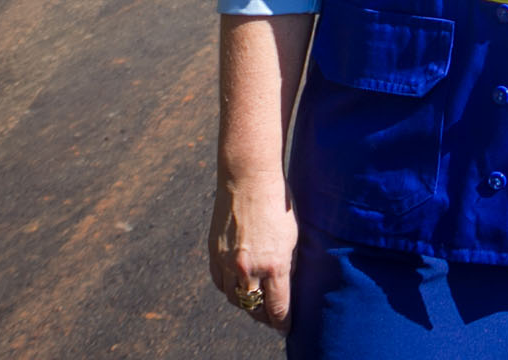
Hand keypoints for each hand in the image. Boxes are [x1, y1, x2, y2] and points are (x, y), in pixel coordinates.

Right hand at [208, 173, 299, 332]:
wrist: (248, 179)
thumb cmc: (278, 204)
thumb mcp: (293, 236)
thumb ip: (289, 264)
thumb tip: (286, 284)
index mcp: (274, 264)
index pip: (277, 306)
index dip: (282, 322)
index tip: (286, 328)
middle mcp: (248, 268)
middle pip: (254, 307)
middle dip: (264, 316)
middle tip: (271, 319)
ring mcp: (228, 262)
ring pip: (234, 298)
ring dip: (245, 304)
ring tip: (255, 305)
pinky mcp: (214, 254)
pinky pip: (220, 283)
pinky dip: (229, 289)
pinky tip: (237, 287)